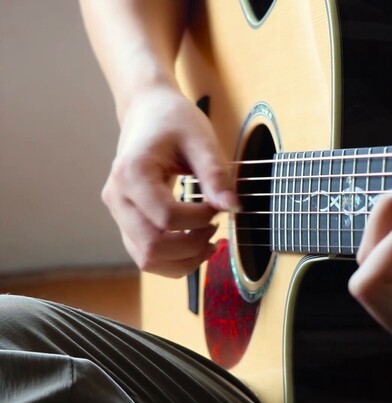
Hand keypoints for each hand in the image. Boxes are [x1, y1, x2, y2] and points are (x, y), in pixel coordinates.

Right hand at [102, 84, 238, 276]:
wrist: (147, 111)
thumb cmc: (174, 120)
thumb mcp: (200, 139)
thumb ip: (215, 174)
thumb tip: (233, 208)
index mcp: (131, 173)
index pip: (167, 218)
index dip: (200, 219)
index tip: (219, 204)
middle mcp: (117, 197)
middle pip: (151, 247)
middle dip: (192, 247)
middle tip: (217, 227)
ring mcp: (118, 212)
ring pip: (147, 259)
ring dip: (183, 259)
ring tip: (210, 240)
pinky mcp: (126, 221)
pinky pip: (146, 255)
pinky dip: (174, 259)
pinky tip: (196, 244)